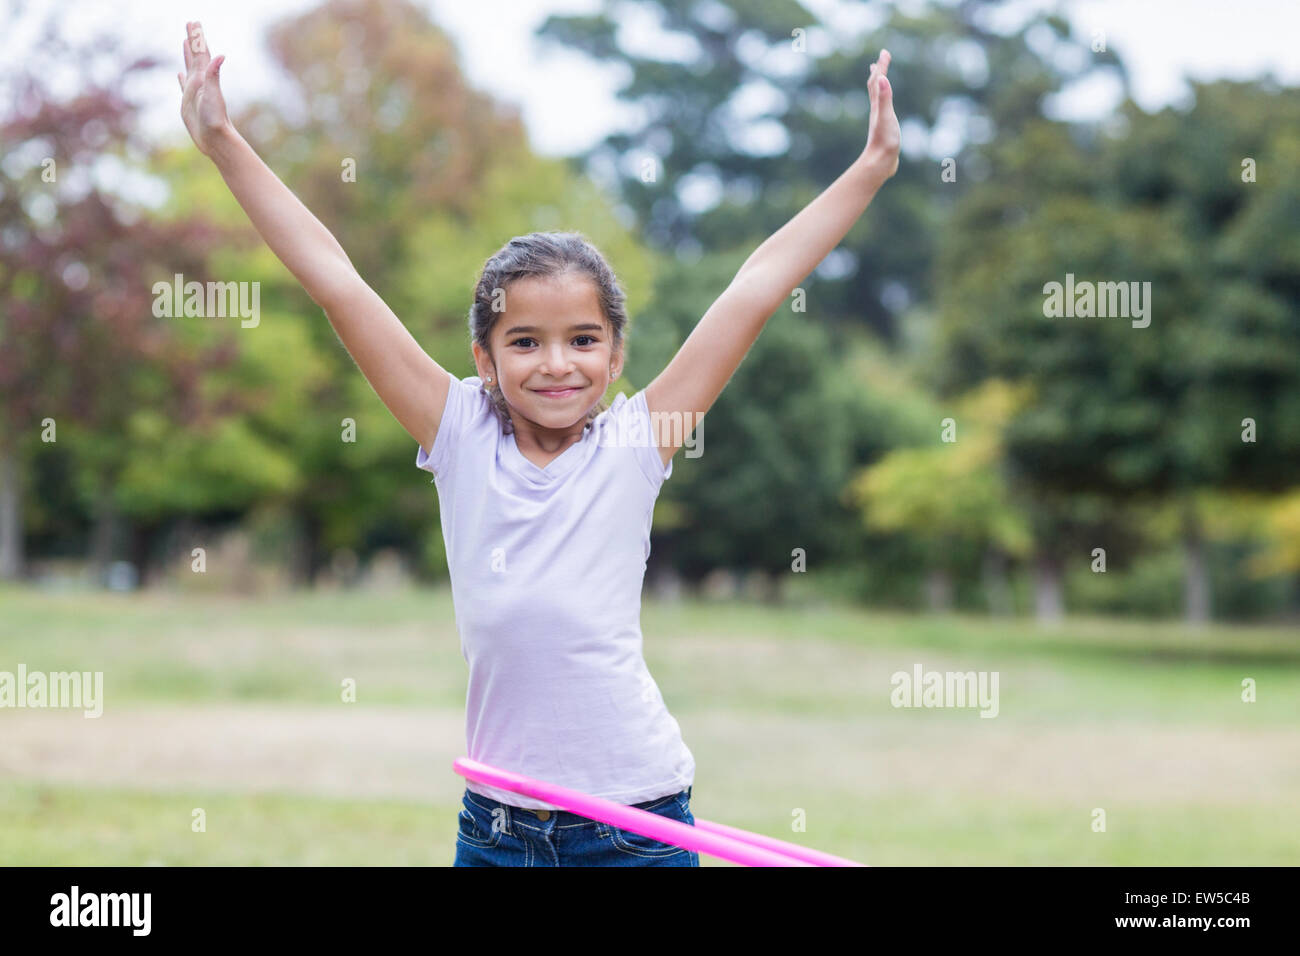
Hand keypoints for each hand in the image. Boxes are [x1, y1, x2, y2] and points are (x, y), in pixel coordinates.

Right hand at [178, 20, 230, 156]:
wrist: (215, 140)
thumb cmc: (215, 119)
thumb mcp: (213, 95)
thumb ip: (213, 75)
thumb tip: (220, 56)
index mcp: (205, 78)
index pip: (200, 52)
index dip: (197, 37)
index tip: (194, 22)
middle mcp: (200, 82)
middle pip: (195, 55)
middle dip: (193, 39)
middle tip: (191, 24)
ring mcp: (194, 92)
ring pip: (189, 67)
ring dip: (187, 54)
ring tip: (186, 41)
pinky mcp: (189, 103)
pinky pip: (184, 85)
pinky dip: (182, 77)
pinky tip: (180, 74)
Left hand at [861, 49, 899, 178]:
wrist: (879, 164)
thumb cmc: (884, 142)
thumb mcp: (886, 117)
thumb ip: (885, 98)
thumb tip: (882, 79)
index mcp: (878, 105)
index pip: (879, 81)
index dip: (882, 66)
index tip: (885, 52)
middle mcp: (877, 111)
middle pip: (875, 87)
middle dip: (878, 72)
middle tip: (878, 61)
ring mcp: (880, 120)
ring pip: (878, 99)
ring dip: (879, 87)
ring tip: (879, 81)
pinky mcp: (884, 129)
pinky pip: (884, 111)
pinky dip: (884, 103)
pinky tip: (886, 108)